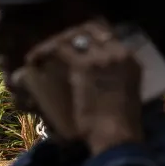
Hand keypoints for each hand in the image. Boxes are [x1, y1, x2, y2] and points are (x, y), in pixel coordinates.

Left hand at [23, 21, 143, 154]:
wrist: (118, 136)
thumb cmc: (119, 126)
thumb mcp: (122, 95)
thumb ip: (111, 80)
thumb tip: (93, 78)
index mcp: (131, 60)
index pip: (107, 33)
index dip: (86, 34)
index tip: (71, 41)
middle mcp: (119, 53)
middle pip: (90, 28)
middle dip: (68, 34)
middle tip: (53, 45)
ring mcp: (103, 57)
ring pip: (74, 35)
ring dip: (54, 42)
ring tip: (40, 53)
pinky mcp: (85, 66)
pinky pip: (60, 49)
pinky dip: (44, 52)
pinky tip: (33, 59)